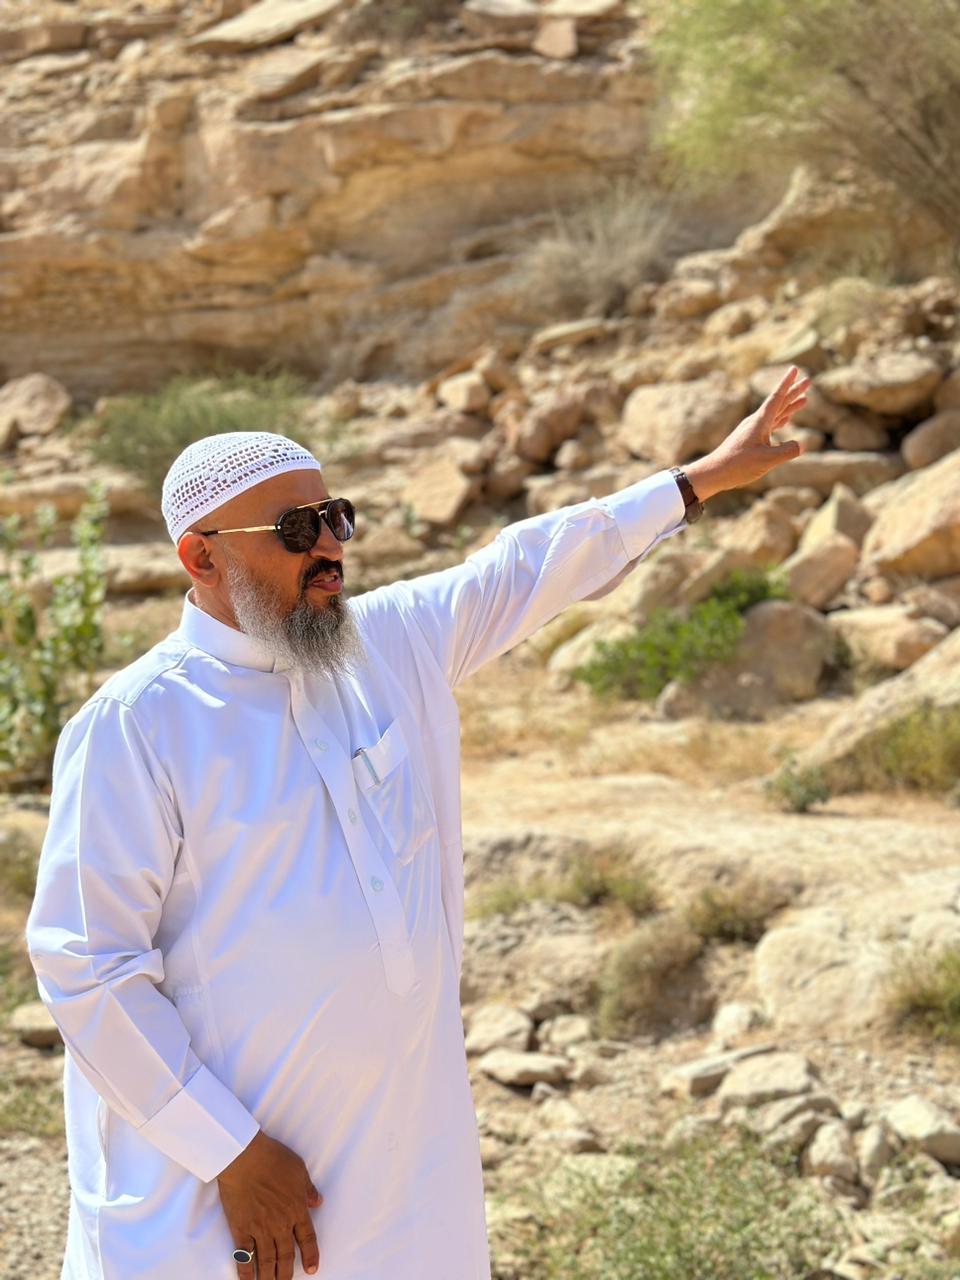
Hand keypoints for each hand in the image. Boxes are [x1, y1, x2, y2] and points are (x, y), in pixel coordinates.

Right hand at [217, 1130, 322, 1279]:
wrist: (245, 1158)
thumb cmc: (273, 1159)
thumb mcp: (299, 1170)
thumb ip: (308, 1189)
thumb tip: (318, 1202)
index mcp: (297, 1209)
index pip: (308, 1239)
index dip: (311, 1255)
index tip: (312, 1269)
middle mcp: (280, 1224)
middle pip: (286, 1256)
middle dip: (287, 1273)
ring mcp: (260, 1229)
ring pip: (267, 1260)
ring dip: (269, 1277)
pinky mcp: (241, 1229)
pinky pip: (244, 1256)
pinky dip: (246, 1271)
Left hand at [685, 366, 810, 501]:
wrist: (715, 472)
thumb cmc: (738, 465)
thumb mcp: (767, 460)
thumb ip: (787, 451)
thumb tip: (800, 446)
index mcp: (760, 421)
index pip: (777, 398)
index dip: (787, 383)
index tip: (794, 368)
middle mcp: (757, 422)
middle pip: (779, 403)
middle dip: (794, 392)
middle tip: (808, 380)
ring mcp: (754, 430)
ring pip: (776, 413)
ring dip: (790, 406)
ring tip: (804, 398)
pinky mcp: (751, 439)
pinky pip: (771, 425)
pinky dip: (781, 419)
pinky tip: (786, 419)